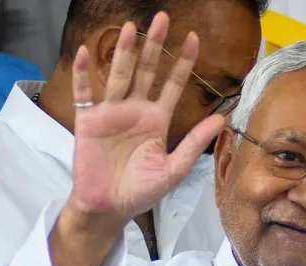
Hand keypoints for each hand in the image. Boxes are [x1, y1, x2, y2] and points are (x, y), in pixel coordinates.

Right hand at [50, 13, 223, 265]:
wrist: (110, 208)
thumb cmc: (142, 191)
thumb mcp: (174, 168)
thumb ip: (195, 142)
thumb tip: (223, 119)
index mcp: (157, 119)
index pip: (173, 84)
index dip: (183, 62)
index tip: (193, 38)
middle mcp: (135, 110)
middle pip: (146, 71)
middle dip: (153, 46)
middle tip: (161, 18)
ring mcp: (111, 113)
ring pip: (119, 75)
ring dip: (123, 52)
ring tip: (130, 28)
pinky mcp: (88, 121)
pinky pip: (84, 93)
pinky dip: (83, 74)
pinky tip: (85, 53)